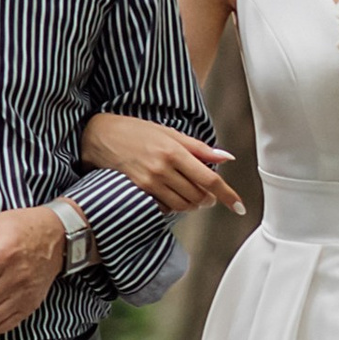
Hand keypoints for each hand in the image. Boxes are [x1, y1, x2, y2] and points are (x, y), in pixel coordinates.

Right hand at [80, 114, 244, 213]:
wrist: (100, 136)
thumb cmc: (135, 131)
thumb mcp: (169, 133)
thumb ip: (199, 148)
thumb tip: (226, 157)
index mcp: (175, 152)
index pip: (209, 179)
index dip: (227, 194)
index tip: (238, 206)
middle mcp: (163, 169)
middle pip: (198, 195)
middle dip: (208, 198)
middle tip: (209, 194)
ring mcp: (149, 183)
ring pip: (183, 205)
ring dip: (193, 204)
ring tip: (192, 195)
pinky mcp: (138, 192)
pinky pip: (164, 208)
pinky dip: (174, 206)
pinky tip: (171, 195)